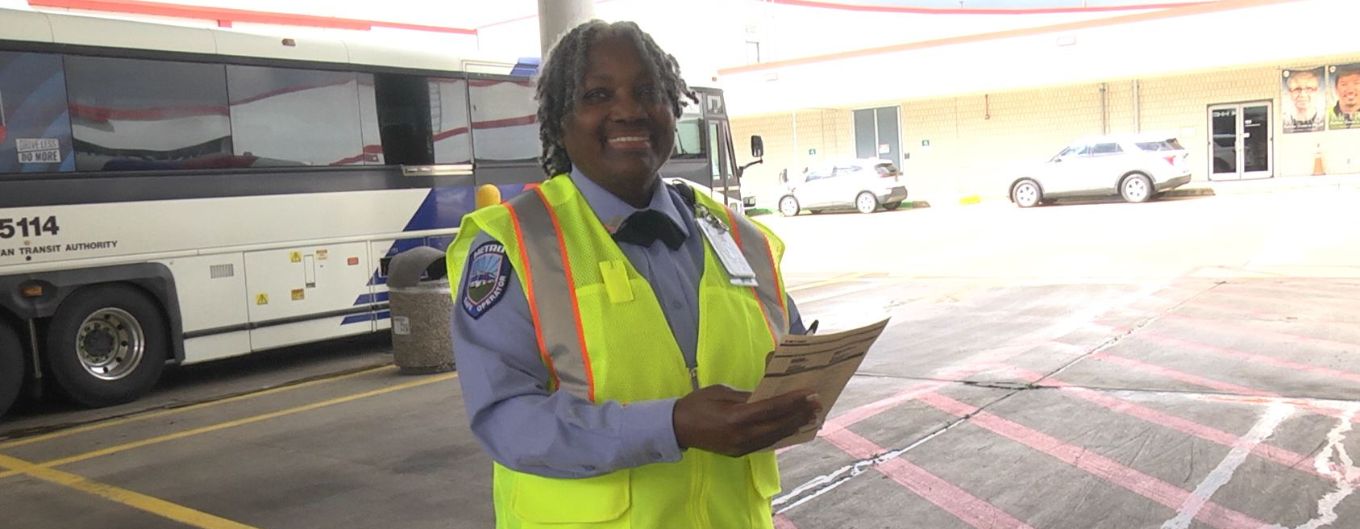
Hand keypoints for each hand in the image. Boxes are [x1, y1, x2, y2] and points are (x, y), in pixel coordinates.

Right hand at [672, 385, 821, 456]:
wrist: (676, 428)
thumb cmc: (697, 404)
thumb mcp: (722, 392)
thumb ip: (747, 396)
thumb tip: (768, 395)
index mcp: (735, 418)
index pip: (771, 409)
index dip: (793, 401)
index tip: (810, 393)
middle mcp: (742, 436)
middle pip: (778, 426)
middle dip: (800, 414)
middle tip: (817, 404)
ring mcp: (741, 447)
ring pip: (775, 437)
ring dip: (794, 426)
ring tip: (810, 416)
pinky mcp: (740, 453)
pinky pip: (766, 443)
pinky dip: (781, 434)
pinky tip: (791, 427)